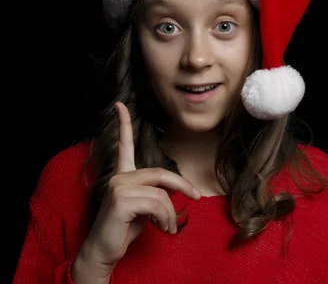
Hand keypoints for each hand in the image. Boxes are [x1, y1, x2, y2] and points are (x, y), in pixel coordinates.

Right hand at [76, 102, 201, 270]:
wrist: (105, 251)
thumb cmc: (125, 229)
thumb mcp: (146, 207)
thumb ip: (156, 192)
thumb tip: (178, 189)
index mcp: (123, 175)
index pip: (124, 146)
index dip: (124, 124)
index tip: (119, 104)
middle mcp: (119, 177)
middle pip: (161, 174)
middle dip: (182, 186)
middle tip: (195, 197)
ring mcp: (118, 187)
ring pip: (161, 194)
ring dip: (170, 214)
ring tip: (168, 228)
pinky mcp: (121, 199)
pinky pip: (157, 204)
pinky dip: (165, 218)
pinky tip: (162, 229)